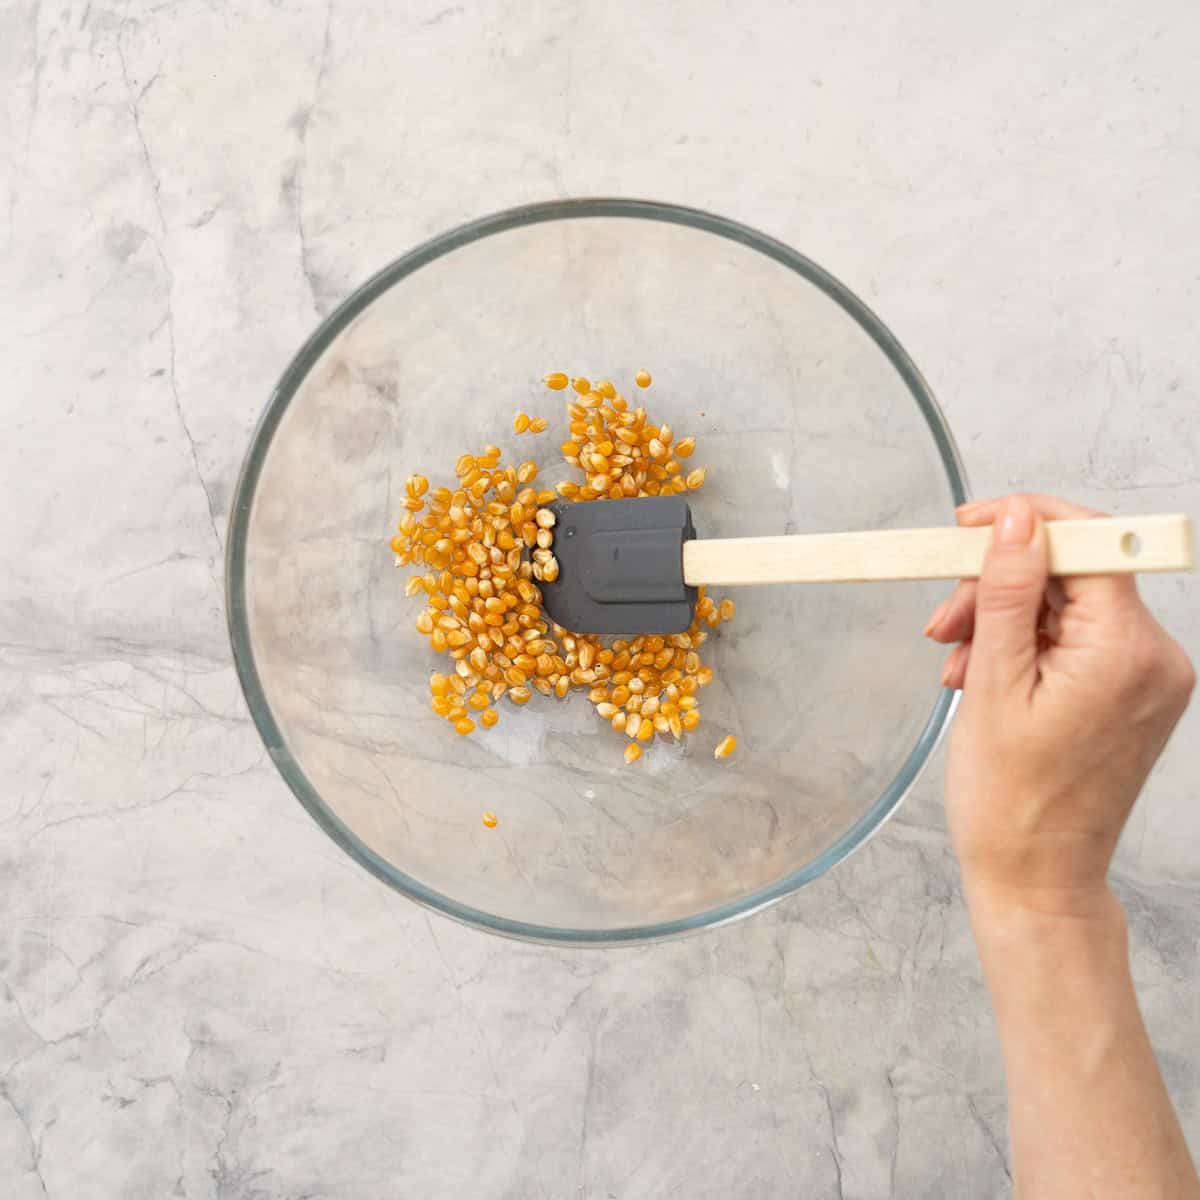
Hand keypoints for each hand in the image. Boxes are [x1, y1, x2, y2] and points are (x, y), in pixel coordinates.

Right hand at [925, 493, 1193, 915]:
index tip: (966, 527)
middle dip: (997, 586)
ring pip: (1066, 607)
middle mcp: (1154, 658)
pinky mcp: (1128, 693)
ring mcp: (1146, 677)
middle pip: (1071, 575)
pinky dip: (1023, 647)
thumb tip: (1016, 521)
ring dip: (1001, 621)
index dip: (1023, 524)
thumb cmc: (1012, 801)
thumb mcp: (993, 683)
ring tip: (955, 663)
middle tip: (942, 620)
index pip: (1089, 543)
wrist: (1035, 878)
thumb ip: (1006, 592)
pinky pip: (1073, 640)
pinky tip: (980, 677)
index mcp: (1128, 652)